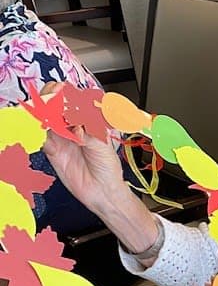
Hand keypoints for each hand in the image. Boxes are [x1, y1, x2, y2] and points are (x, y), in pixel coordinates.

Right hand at [40, 82, 158, 255]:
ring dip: (44, 114)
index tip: (65, 96)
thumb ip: (88, 134)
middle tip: (53, 104)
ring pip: (47, 117)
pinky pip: (42, 137)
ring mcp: (62, 137)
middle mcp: (75, 126)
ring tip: (49, 118)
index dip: (69, 94)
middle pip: (57, 104)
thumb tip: (76, 126)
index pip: (76, 99)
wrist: (103, 191)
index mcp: (90, 120)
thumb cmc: (109, 168)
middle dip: (52, 99)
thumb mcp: (103, 146)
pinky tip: (45, 132)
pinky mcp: (53, 150)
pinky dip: (40, 132)